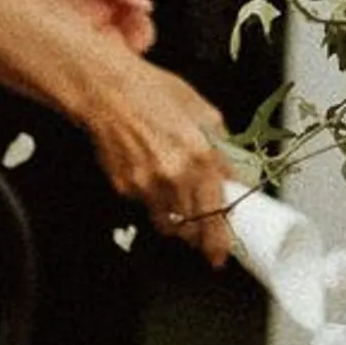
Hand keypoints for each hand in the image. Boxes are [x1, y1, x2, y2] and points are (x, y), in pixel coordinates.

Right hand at [79, 58, 240, 266]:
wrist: (110, 92)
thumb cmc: (156, 94)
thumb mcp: (205, 113)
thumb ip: (224, 149)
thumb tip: (236, 176)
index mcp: (201, 154)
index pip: (218, 210)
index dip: (221, 239)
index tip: (223, 252)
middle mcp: (175, 174)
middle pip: (193, 227)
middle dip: (201, 237)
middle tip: (207, 239)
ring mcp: (146, 184)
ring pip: (168, 224)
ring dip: (179, 224)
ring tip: (182, 207)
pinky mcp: (124, 188)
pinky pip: (146, 207)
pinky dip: (154, 203)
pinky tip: (155, 181)